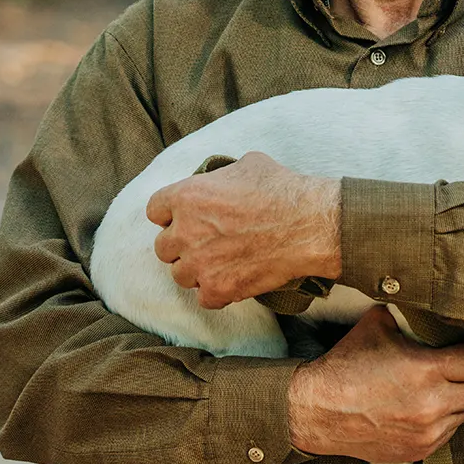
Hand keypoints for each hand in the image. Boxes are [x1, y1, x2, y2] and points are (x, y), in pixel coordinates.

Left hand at [146, 152, 341, 309]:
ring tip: (220, 264)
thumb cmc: (281, 190)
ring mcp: (199, 263)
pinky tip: (232, 282)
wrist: (308, 224)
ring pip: (180, 276)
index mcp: (186, 196)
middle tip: (206, 243)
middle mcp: (185, 231)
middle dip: (183, 246)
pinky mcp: (218, 289)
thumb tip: (221, 180)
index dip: (171, 215)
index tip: (184, 219)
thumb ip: (220, 176)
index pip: (155, 211)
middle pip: (163, 247)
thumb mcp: (247, 164)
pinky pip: (203, 298)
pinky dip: (217, 293)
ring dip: (197, 271)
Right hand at [287, 307, 463, 463]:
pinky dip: (445, 418)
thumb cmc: (345, 365)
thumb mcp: (377, 325)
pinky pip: (449, 433)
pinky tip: (429, 406)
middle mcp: (433, 405)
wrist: (315, 411)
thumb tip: (427, 302)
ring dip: (462, 397)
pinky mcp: (419, 451)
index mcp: (426, 370)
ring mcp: (427, 432)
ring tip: (445, 385)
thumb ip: (409, 316)